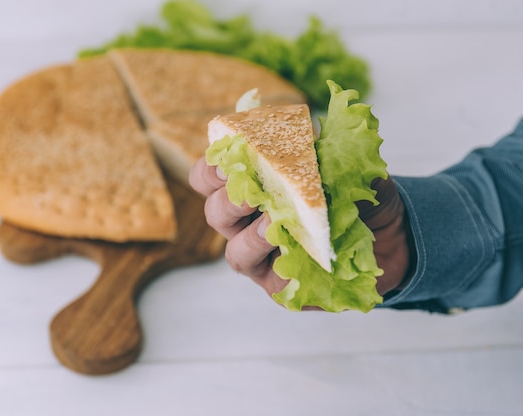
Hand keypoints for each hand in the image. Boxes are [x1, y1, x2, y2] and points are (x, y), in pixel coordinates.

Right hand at [188, 157, 411, 307]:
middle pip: (215, 212)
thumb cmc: (354, 195)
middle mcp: (246, 223)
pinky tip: (293, 248)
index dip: (211, 169)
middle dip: (228, 201)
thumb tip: (307, 134)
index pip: (209, 178)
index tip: (229, 160)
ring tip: (274, 222)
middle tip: (251, 191)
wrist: (391, 236)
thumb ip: (321, 150)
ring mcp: (260, 256)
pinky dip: (277, 262)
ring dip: (251, 235)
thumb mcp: (342, 166)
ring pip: (235, 250)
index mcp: (249, 188)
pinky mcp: (278, 283)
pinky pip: (267, 276)